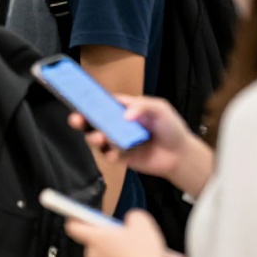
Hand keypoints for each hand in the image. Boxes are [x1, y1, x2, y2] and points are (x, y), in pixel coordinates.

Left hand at [65, 210, 169, 256]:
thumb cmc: (144, 254)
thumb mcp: (142, 224)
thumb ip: (132, 217)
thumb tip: (130, 220)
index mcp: (95, 238)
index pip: (73, 226)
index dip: (77, 221)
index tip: (82, 220)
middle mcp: (91, 255)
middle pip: (94, 244)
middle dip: (107, 242)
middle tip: (126, 243)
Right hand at [69, 95, 198, 182]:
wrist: (180, 155)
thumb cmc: (171, 127)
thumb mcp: (160, 108)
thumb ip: (142, 106)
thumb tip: (124, 116)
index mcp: (123, 109)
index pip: (103, 102)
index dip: (90, 100)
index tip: (79, 100)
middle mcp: (117, 124)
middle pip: (93, 120)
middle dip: (81, 119)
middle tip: (76, 120)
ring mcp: (117, 140)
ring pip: (96, 138)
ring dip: (93, 138)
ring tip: (99, 138)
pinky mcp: (120, 157)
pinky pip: (108, 155)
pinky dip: (109, 154)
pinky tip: (116, 155)